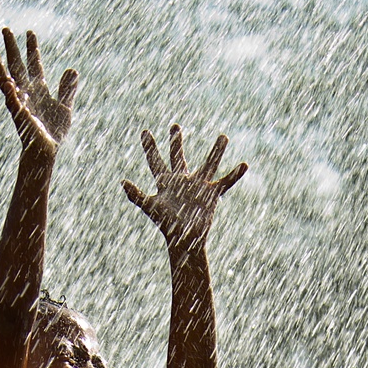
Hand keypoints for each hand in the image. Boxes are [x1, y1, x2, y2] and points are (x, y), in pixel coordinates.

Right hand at [0, 28, 77, 158]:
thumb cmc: (53, 132)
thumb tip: (72, 69)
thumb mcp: (64, 107)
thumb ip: (67, 89)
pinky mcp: (20, 116)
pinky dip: (11, 94)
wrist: (46, 152)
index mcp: (38, 90)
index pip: (33, 64)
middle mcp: (27, 93)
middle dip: (11, 48)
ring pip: (6, 81)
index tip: (29, 32)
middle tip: (5, 29)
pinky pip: (13, 104)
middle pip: (17, 66)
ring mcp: (21, 103)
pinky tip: (9, 83)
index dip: (32, 49)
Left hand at [123, 125, 245, 251]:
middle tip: (175, 126)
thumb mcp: (151, 208)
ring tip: (223, 137)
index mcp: (166, 182)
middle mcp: (182, 181)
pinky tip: (244, 165)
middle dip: (175, 142)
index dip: (150, 147)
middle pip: (178, 157)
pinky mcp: (212, 194)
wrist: (184, 240)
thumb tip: (122, 181)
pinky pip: (225, 182)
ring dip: (216, 151)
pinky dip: (235, 175)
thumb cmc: (167, 226)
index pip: (156, 161)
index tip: (145, 132)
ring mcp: (198, 186)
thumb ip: (137, 195)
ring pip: (209, 164)